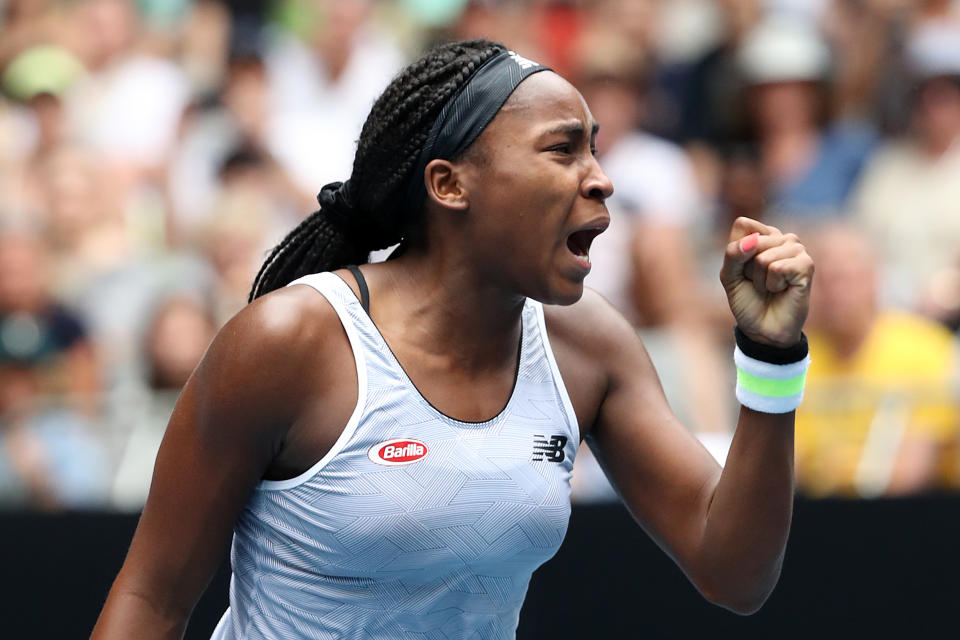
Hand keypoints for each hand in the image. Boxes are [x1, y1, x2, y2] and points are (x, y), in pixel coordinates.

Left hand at [719, 217, 813, 347]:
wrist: (762, 329)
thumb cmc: (748, 300)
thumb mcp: (729, 276)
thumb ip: (733, 253)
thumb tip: (753, 240)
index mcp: (764, 235)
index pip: (743, 225)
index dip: (737, 251)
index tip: (743, 270)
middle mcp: (783, 239)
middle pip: (753, 241)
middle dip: (747, 269)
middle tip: (758, 283)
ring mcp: (797, 250)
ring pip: (764, 257)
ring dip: (760, 279)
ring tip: (770, 288)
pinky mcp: (807, 265)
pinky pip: (778, 268)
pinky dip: (772, 284)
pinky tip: (781, 290)